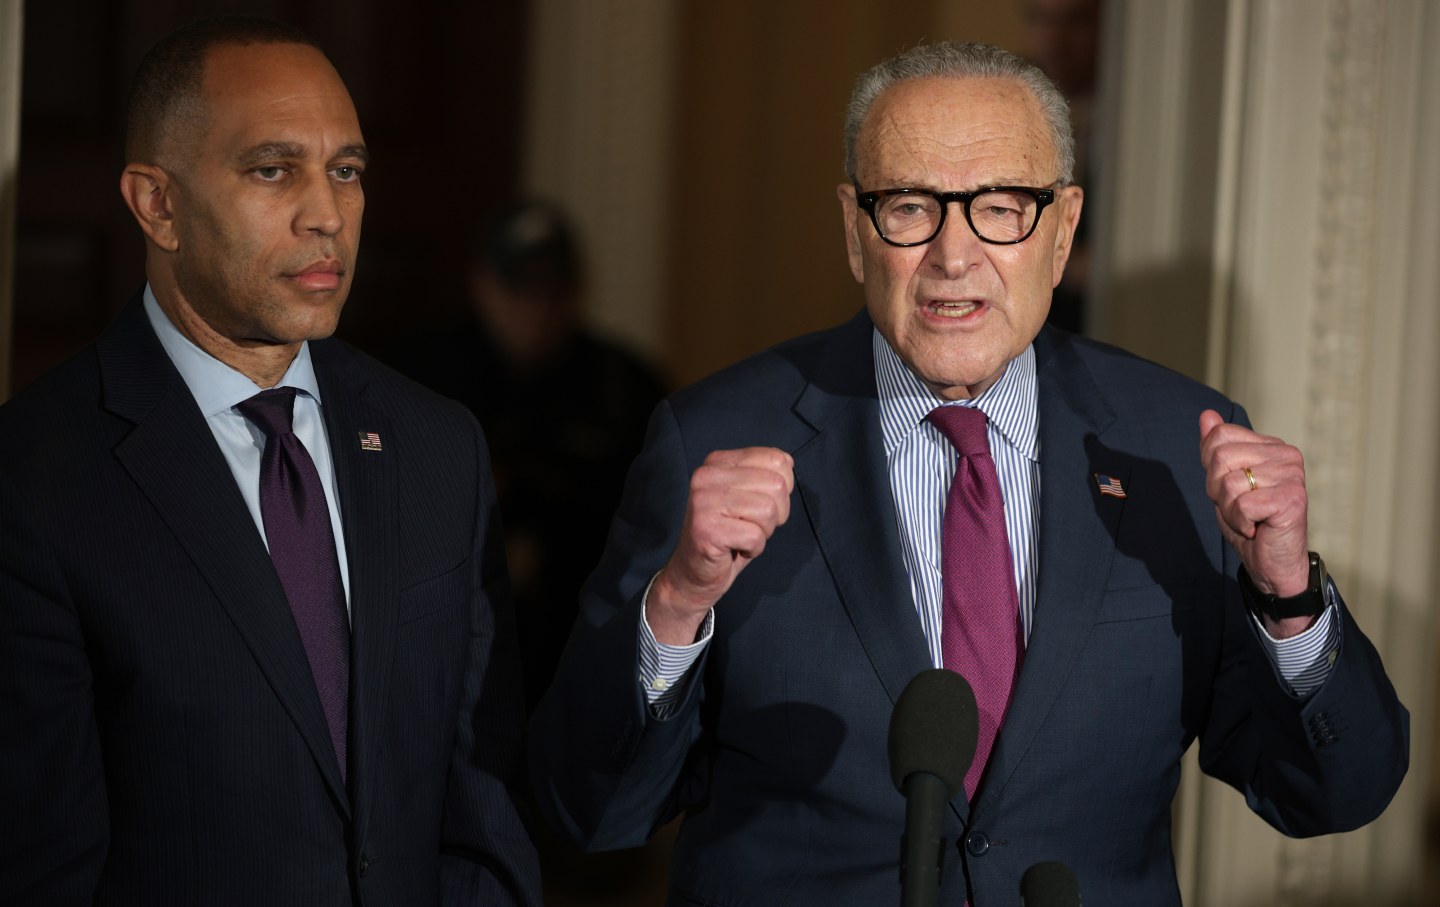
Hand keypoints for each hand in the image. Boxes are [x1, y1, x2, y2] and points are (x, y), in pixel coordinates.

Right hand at [647, 447, 794, 644]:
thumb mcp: (750, 496)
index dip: (782, 490)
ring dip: (764, 532)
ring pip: (768, 511)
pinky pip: (755, 536)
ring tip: (743, 537)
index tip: (759, 506)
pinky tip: (736, 549)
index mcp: (718, 462)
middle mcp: (707, 476)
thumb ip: (766, 474)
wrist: (694, 572)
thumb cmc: (729, 534)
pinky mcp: (706, 529)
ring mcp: (703, 501)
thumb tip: (788, 461)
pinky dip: (754, 548)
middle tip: (753, 526)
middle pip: (776, 485)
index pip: (776, 460)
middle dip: (776, 513)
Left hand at [1199, 410, 1314, 635]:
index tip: (1229, 489)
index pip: (1219, 436)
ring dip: (1228, 509)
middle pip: (1220, 457)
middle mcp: (1287, 455)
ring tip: (1250, 519)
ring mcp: (1292, 476)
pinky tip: (1257, 528)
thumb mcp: (1223, 482)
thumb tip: (1206, 415)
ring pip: (1229, 483)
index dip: (1211, 467)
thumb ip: (1215, 449)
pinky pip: (1241, 504)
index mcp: (1272, 446)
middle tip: (1239, 508)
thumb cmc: (1249, 522)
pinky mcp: (1291, 499)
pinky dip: (1240, 522)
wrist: (1272, 564)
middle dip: (1217, 490)